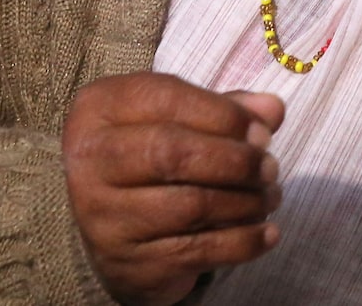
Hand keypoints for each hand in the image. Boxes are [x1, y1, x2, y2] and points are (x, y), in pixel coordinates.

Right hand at [63, 73, 284, 305]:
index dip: (224, 115)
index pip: (166, 99)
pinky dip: (243, 242)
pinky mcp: (126, 263)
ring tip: (270, 197)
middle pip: (172, 153)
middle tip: (270, 168)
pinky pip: (196, 251)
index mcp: (99, 109)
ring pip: (189, 206)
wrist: (112, 231)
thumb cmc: (151, 160)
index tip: (264, 132)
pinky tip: (268, 232)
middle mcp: (89, 161)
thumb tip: (272, 109)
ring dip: (246, 203)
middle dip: (236, 160)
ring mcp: (103, 217)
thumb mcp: (180, 119)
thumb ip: (225, 108)